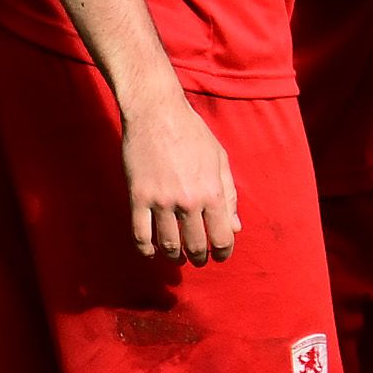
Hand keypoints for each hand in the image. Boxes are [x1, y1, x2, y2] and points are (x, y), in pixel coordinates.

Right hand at [120, 88, 239, 262]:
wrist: (157, 113)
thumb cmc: (193, 133)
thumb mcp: (220, 159)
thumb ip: (230, 194)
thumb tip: (235, 227)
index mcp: (213, 192)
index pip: (222, 237)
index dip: (223, 252)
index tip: (220, 256)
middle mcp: (189, 201)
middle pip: (196, 246)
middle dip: (199, 258)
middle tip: (198, 259)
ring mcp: (161, 201)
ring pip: (168, 244)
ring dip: (174, 257)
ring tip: (177, 257)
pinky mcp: (138, 197)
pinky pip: (140, 234)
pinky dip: (146, 249)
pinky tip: (151, 252)